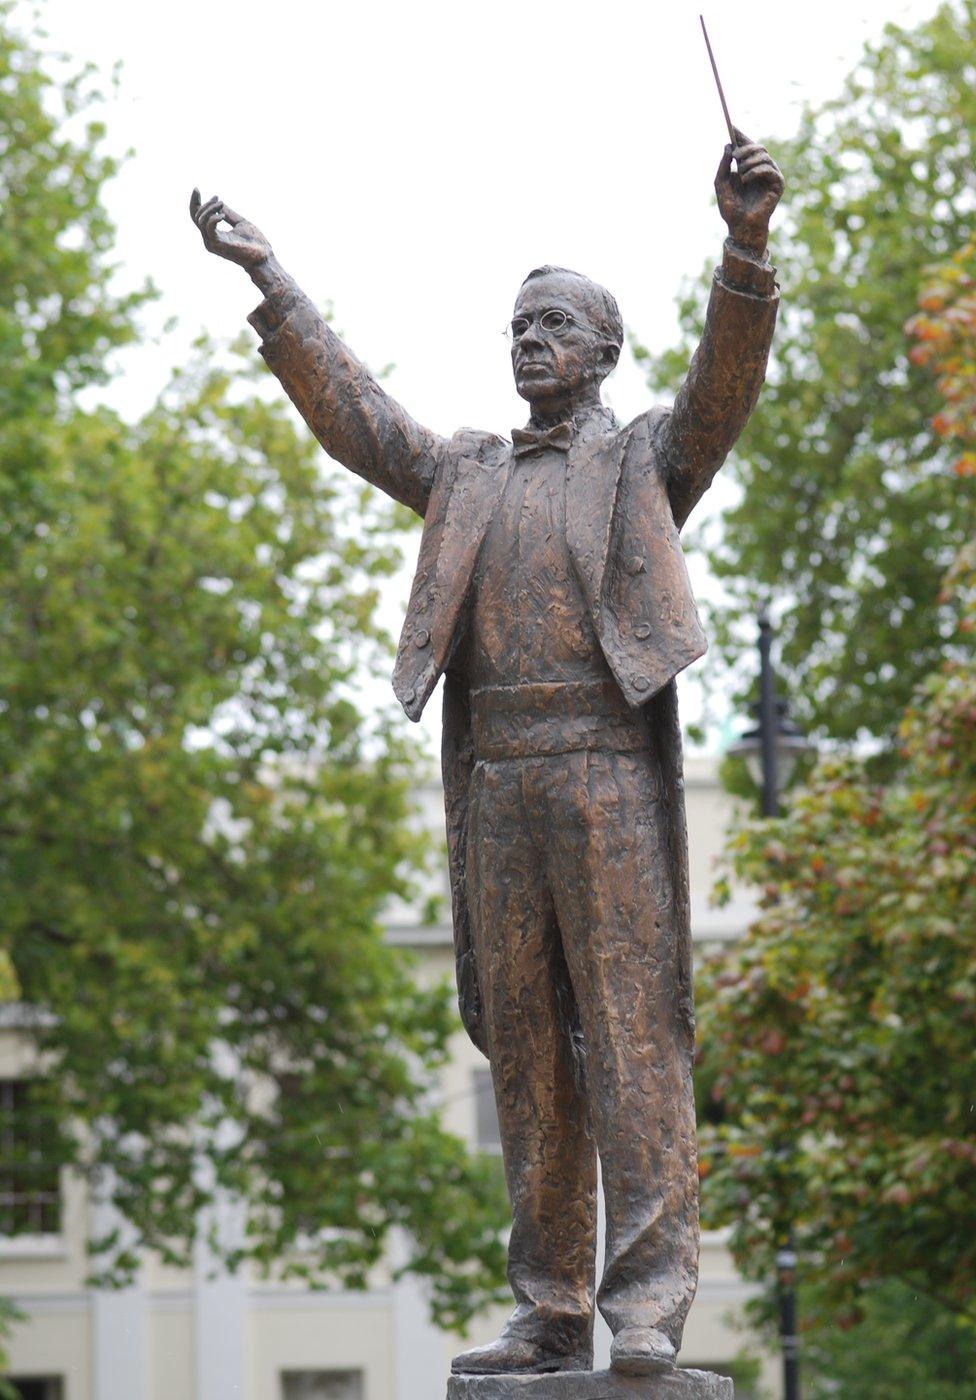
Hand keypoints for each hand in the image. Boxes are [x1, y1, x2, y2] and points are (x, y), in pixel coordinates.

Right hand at [189, 189, 272, 269]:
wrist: (263, 256)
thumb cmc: (254, 242)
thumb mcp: (240, 223)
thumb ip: (228, 214)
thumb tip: (219, 204)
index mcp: (214, 234)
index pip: (197, 218)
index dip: (194, 203)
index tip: (197, 189)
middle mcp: (210, 239)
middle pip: (196, 217)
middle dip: (204, 204)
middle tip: (217, 198)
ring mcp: (212, 243)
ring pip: (200, 221)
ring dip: (209, 208)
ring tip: (221, 203)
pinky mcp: (217, 245)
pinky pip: (208, 227)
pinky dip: (213, 217)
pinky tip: (222, 215)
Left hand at [714, 130, 784, 255]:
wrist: (740, 227)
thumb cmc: (731, 208)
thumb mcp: (721, 183)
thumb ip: (723, 165)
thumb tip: (728, 145)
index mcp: (747, 167)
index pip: (747, 146)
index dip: (741, 135)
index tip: (732, 126)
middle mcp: (760, 169)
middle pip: (758, 147)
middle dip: (745, 149)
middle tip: (735, 157)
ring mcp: (770, 176)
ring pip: (764, 155)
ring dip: (749, 162)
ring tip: (740, 175)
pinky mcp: (778, 184)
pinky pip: (770, 169)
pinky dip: (756, 171)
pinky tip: (746, 180)